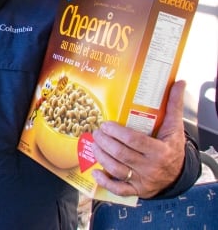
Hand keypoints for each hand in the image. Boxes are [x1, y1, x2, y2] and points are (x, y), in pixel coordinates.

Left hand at [91, 80, 186, 197]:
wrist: (179, 173)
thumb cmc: (172, 146)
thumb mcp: (175, 127)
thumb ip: (174, 105)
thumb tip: (179, 82)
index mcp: (160, 151)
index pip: (133, 140)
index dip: (116, 132)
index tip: (105, 124)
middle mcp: (151, 167)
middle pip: (121, 154)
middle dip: (104, 142)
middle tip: (96, 132)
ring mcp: (143, 180)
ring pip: (117, 169)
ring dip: (101, 156)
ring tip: (94, 144)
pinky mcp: (137, 190)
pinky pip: (119, 189)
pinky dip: (106, 182)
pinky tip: (95, 172)